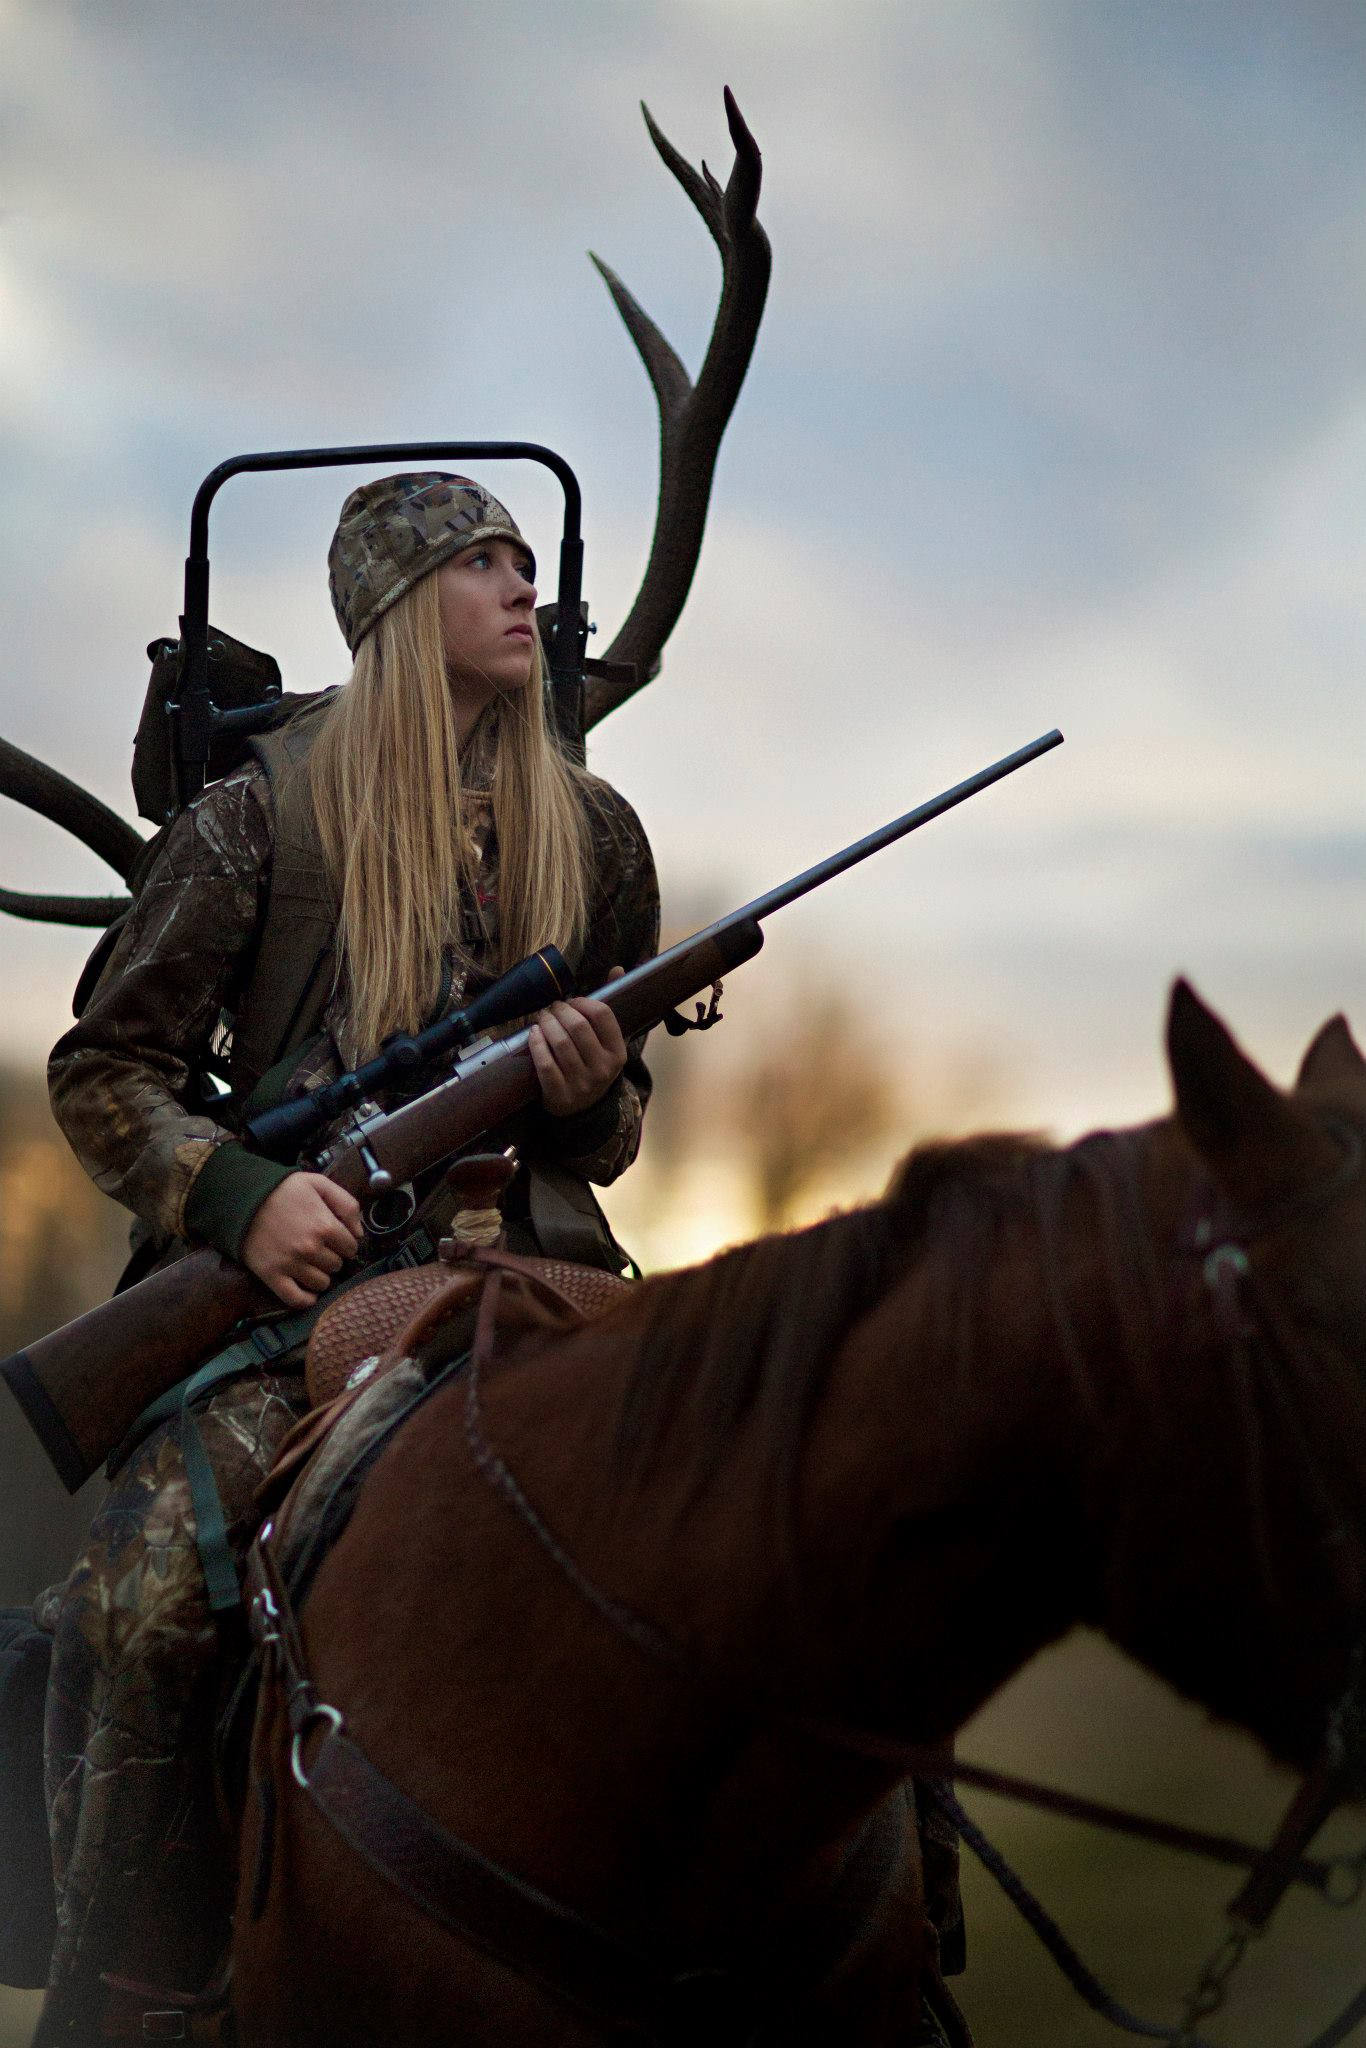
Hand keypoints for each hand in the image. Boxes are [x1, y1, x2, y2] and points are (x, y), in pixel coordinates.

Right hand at [241, 1171, 363, 1307]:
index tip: (336, 1239)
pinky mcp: (272, 1276)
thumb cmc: (283, 1190)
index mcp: (325, 1226)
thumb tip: (359, 1233)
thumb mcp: (319, 1184)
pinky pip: (296, 1299)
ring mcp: (291, 1264)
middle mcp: (310, 1249)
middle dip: (332, 1257)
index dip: (346, 1242)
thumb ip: (346, 1204)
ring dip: (320, 1275)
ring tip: (311, 1264)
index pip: (351, 1247)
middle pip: (337, 1265)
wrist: (243, 1199)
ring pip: (321, 1283)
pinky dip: (306, 1299)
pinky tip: (308, 1290)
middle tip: (320, 1248)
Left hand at [528, 968, 626, 1117]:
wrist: (583, 1111)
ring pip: (559, 1043)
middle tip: (552, 1008)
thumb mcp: (608, 1043)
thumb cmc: (593, 1066)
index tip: (572, 1001)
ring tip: (541, 1017)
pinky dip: (536, 1044)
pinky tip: (533, 1033)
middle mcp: (603, 1069)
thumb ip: (609, 1007)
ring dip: (546, 1023)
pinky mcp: (559, 1094)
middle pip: (578, 1026)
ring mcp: (581, 1084)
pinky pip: (544, 1063)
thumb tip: (618, 969)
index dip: (583, 1001)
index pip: (602, 1015)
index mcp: (618, 1053)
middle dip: (560, 1010)